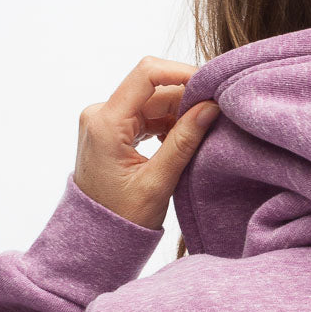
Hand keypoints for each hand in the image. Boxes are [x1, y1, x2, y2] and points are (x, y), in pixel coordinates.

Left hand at [74, 56, 220, 229]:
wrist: (96, 239)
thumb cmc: (122, 219)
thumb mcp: (158, 182)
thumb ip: (184, 141)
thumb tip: (210, 107)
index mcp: (106, 123)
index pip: (146, 74)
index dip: (181, 72)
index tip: (209, 85)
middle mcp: (100, 115)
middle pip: (151, 88)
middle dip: (184, 98)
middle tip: (214, 114)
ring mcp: (103, 121)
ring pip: (150, 102)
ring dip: (177, 113)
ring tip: (199, 133)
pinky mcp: (110, 131)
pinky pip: (143, 116)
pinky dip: (165, 123)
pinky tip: (181, 140)